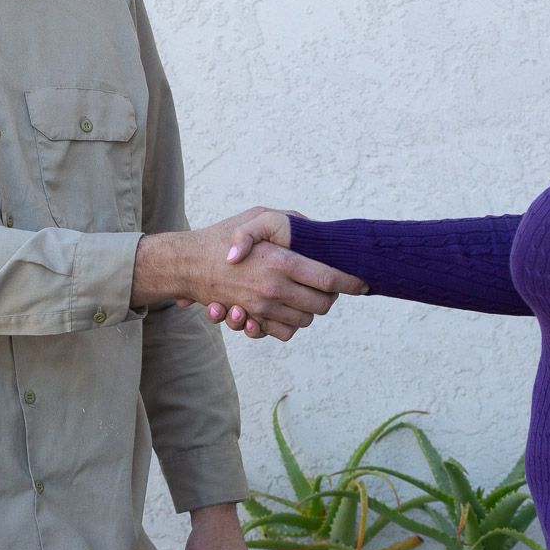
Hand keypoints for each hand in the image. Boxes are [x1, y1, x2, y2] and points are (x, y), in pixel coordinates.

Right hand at [196, 209, 366, 338]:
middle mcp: (274, 288)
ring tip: (304, 295)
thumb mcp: (256, 217)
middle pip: (323, 304)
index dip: (352, 283)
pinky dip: (290, 325)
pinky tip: (286, 309)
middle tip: (328, 286)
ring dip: (309, 310)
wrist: (187, 264)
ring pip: (306, 320)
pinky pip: (284, 332)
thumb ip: (288, 222)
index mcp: (281, 262)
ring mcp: (263, 308)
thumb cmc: (221, 236)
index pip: (330, 280)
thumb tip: (313, 228)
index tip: (362, 283)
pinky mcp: (252, 319)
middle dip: (331, 296)